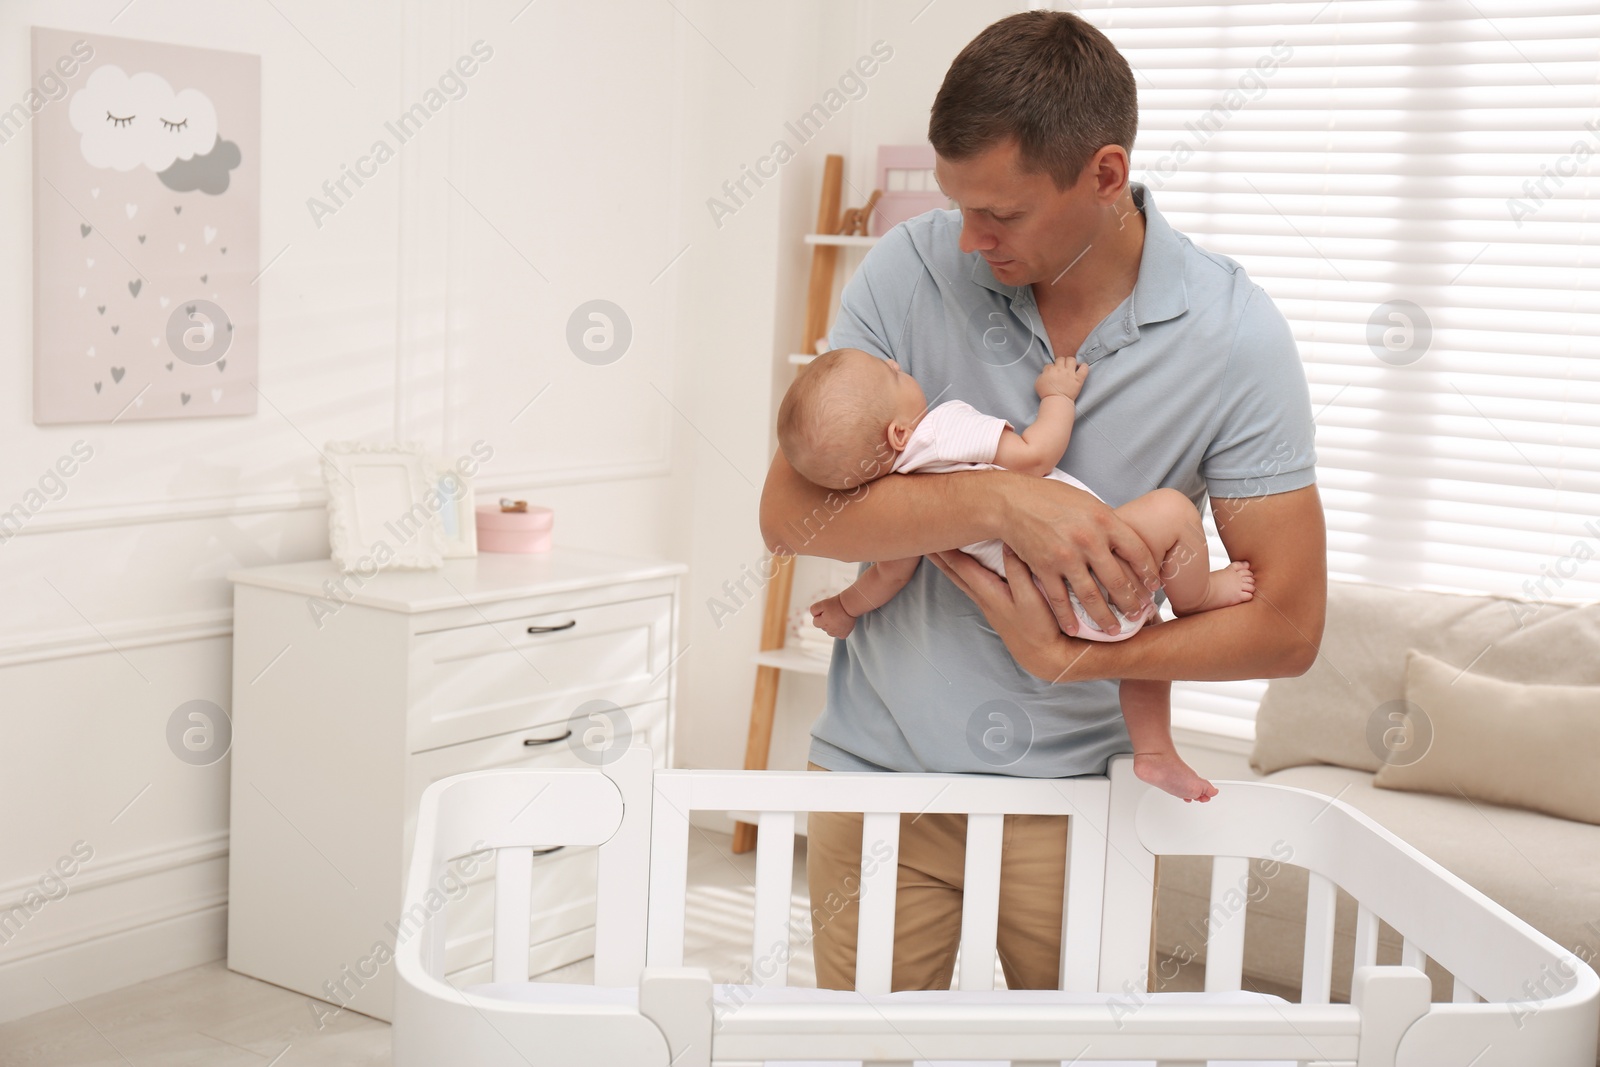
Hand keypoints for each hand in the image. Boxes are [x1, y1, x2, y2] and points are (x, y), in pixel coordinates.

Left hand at [810, 595, 855, 638]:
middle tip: (833, 613)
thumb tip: (814, 616)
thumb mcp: (822, 603)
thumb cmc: (836, 603)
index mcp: (823, 623)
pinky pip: (838, 634)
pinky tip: (842, 623)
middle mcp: (829, 630)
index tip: (826, 611)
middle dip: (825, 621)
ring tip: (838, 617)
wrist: (850, 605)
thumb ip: (813, 610)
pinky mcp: (844, 635)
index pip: (815, 622)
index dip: (820, 616)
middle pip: (823, 627)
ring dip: (831, 626)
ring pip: (830, 632)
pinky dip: (839, 630)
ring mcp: (837, 633)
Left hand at [928, 546, 1084, 681]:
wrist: (1044, 656)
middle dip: (937, 552)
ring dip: (946, 562)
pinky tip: (964, 567)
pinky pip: (972, 581)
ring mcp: (988, 602)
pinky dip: (962, 570)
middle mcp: (983, 596)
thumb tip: (1007, 543)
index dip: (944, 547)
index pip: (960, 564)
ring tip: (934, 548)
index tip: (932, 530)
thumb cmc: (1038, 628)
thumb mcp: (1030, 598)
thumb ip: (1017, 571)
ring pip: (960, 577)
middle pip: (953, 570)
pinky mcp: (996, 606)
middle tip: (920, 536)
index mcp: (988, 591)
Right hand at [993, 473, 1159, 635]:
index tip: (1154, 587)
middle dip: (1131, 602)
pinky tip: (1075, 630)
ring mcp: (1066, 556)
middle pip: (1118, 580)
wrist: (1012, 501)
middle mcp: (1089, 540)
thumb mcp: (1087, 502)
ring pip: (1091, 596)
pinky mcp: (1044, 568)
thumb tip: (1125, 541)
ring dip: (1104, 617)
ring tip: (1114, 631)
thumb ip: (1107, 522)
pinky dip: (1068, 618)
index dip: (1149, 573)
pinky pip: (1059, 599)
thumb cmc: (1051, 498)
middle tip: (1138, 615)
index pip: (1137, 552)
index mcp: (1105, 520)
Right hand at [1035, 357, 1088, 401]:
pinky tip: (1081, 368)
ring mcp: (1070, 373)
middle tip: (1062, 369)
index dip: (1051, 368)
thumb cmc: (1046, 394)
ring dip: (1071, 362)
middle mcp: (1060, 369)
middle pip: (1061, 359)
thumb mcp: (1038, 382)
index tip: (1053, 373)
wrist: (1056, 402)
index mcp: (1049, 370)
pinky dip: (1084, 366)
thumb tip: (1046, 371)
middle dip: (1060, 363)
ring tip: (1071, 367)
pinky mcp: (1078, 379)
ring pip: (1072, 360)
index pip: (1050, 364)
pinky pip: (1084, 368)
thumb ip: (1042, 374)